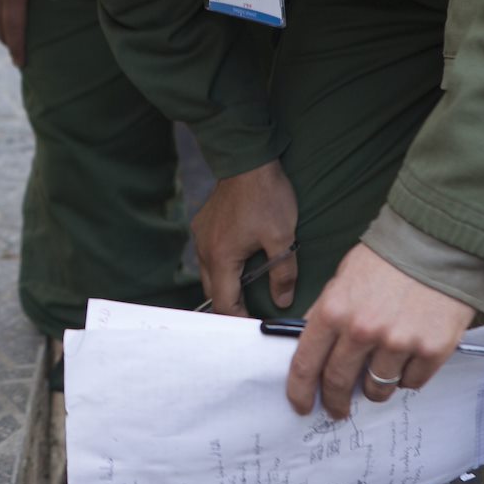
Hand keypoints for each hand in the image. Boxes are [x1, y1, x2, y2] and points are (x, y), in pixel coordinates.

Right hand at [191, 160, 298, 314]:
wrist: (249, 160)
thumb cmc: (266, 197)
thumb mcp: (283, 238)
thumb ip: (283, 274)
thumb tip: (282, 301)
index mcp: (222, 258)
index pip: (223, 303)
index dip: (239, 318)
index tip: (255, 323)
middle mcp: (204, 250)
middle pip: (212, 292)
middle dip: (231, 304)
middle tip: (254, 309)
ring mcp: (200, 236)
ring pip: (209, 273)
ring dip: (226, 284)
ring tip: (249, 287)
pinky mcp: (202, 224)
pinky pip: (209, 254)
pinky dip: (222, 265)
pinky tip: (241, 260)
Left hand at [288, 244, 474, 418]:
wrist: (439, 244)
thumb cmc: (388, 258)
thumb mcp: (343, 280)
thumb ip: (327, 314)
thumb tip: (312, 346)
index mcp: (333, 311)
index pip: (306, 364)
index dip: (300, 391)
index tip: (301, 405)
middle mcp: (362, 330)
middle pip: (339, 383)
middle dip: (335, 401)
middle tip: (338, 409)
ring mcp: (398, 342)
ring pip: (378, 388)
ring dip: (375, 389)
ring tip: (379, 376)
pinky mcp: (432, 350)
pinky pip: (412, 382)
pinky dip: (408, 377)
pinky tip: (408, 360)